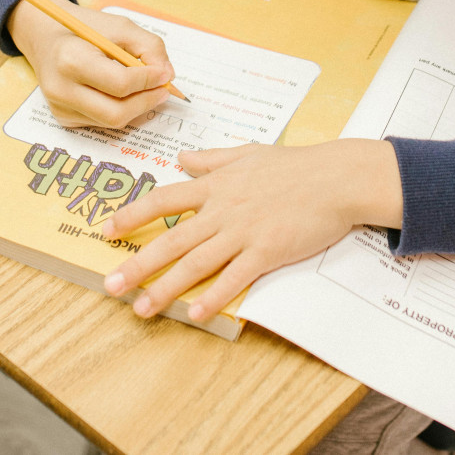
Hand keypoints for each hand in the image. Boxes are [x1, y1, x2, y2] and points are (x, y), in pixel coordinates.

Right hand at [7, 0, 173, 126]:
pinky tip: (122, 94)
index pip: (120, 83)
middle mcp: (62, 89)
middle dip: (147, 101)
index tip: (165, 74)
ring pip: (112, 121)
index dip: (149, 80)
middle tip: (164, 89)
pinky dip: (120, 110)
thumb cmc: (85, 29)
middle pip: (117, 112)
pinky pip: (101, 122)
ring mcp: (60, 108)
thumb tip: (167, 75)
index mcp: (72, 60)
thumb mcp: (120, 26)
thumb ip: (149, 47)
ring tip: (147, 89)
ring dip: (137, 107)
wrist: (47, 38)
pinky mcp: (63, 118)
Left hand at [102, 139, 402, 321]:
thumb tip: (182, 158)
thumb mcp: (248, 152)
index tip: (108, 229)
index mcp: (217, 184)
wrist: (335, 178)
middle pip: (172, 238)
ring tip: (142, 309)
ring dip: (166, 288)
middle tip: (110, 286)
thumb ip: (212, 158)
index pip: (165, 199)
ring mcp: (244, 231)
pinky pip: (234, 278)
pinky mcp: (267, 251)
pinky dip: (213, 297)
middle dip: (138, 263)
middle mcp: (223, 209)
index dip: (133, 214)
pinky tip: (195, 314)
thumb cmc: (294, 164)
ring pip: (196, 263)